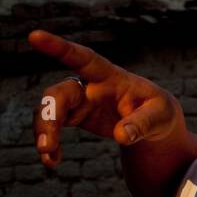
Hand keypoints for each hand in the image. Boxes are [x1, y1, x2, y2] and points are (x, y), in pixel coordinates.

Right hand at [29, 30, 185, 167]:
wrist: (154, 124)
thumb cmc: (159, 112)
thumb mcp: (162, 116)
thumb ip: (143, 123)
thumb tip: (122, 136)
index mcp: (112, 77)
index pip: (85, 58)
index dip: (60, 47)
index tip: (35, 35)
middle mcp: (90, 86)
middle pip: (59, 93)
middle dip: (49, 116)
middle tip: (47, 145)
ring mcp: (80, 101)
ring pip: (49, 110)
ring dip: (44, 132)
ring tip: (48, 155)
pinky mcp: (74, 116)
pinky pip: (53, 127)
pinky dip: (50, 144)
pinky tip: (52, 161)